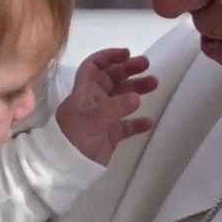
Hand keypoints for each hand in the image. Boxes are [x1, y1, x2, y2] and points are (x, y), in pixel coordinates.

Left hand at [56, 48, 157, 164]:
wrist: (67, 168)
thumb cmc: (74, 137)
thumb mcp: (93, 118)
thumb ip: (116, 107)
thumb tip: (137, 97)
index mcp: (84, 91)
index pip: (94, 66)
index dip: (109, 56)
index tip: (127, 53)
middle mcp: (94, 101)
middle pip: (112, 79)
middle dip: (128, 70)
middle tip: (147, 66)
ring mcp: (103, 118)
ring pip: (122, 99)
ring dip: (137, 90)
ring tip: (154, 85)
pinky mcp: (110, 135)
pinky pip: (126, 125)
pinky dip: (137, 122)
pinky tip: (148, 122)